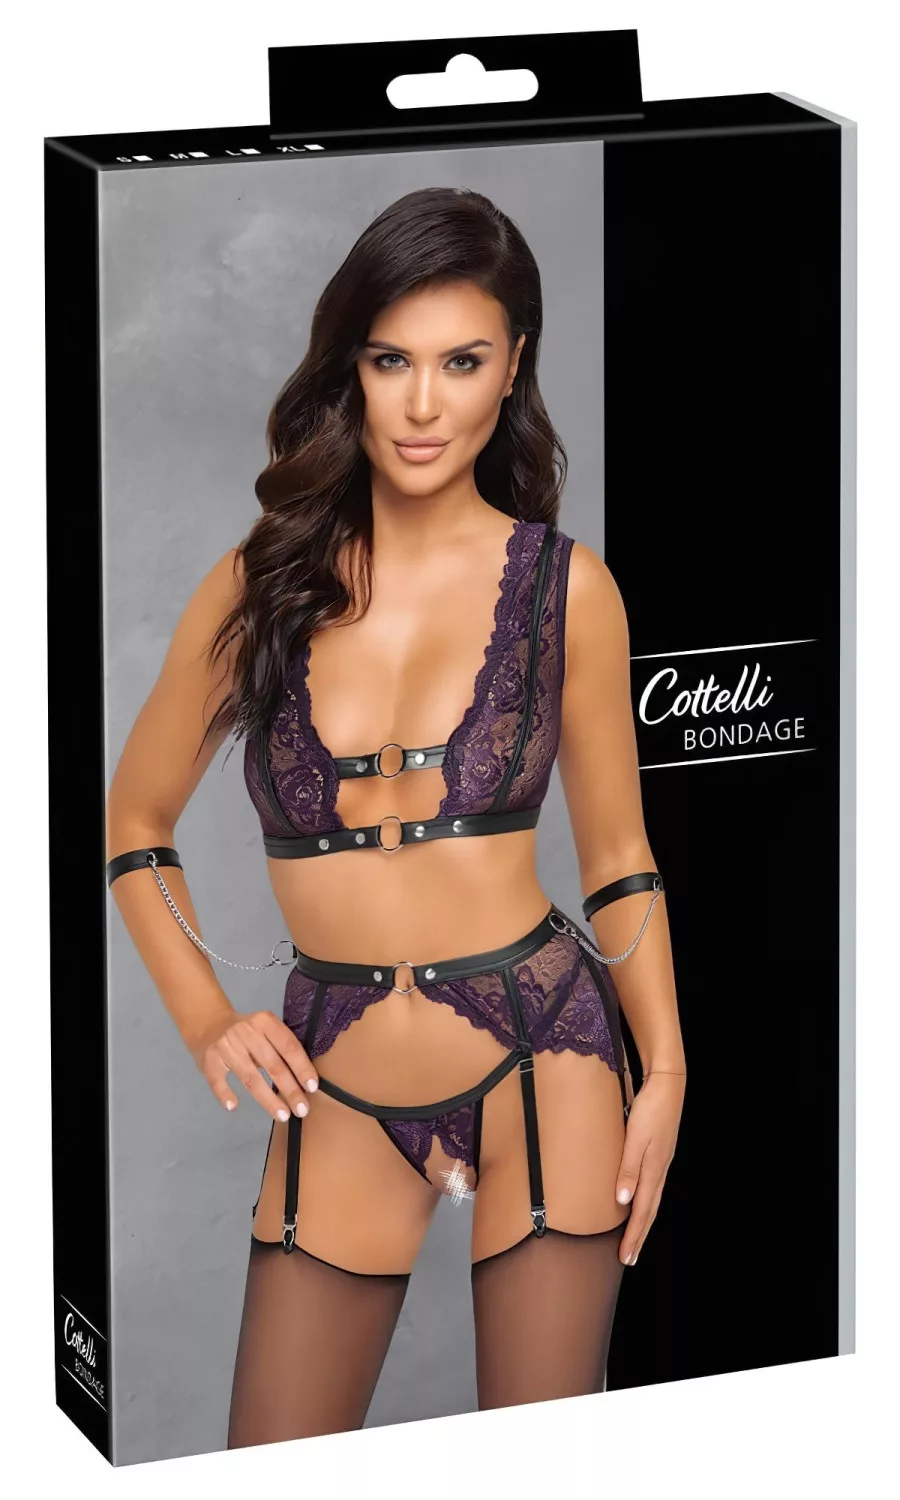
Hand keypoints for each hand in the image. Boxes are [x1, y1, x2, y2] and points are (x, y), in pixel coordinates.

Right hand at [191, 1009, 319, 1121]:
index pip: (288, 1046)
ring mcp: (225, 1045)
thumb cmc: (247, 1032)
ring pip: (250, 1077)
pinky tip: (233, 1106)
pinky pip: (218, 1081)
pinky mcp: (209, 1059)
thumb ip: (281, 1048)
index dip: (301, 1067)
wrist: (209, 1023)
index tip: (312, 1087)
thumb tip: (305, 1081)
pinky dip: (225, 1094)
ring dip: (268, 1099)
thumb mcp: (265, 1030)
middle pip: (272, 1064)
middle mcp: (245, 1031)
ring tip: (282, 1115)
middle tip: (302, 1110)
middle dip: (290, 1090)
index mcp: (264, 1021)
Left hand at [615, 1070, 684, 1266]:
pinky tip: (639, 1203)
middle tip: (629, 1258)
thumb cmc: (650, 1109)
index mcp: (653, 1170)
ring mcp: (661, 1163)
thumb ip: (628, 1168)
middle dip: (639, 1237)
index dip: (634, 1236)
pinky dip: (645, 1203)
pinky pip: (652, 1187)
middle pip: (649, 1211)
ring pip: (651, 1201)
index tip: (626, 1257)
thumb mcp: (635, 1138)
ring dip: (642, 1223)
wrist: (668, 1085)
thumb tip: (622, 1200)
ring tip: (634, 1239)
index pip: (642, 1212)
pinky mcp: (659, 1155)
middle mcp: (659, 1171)